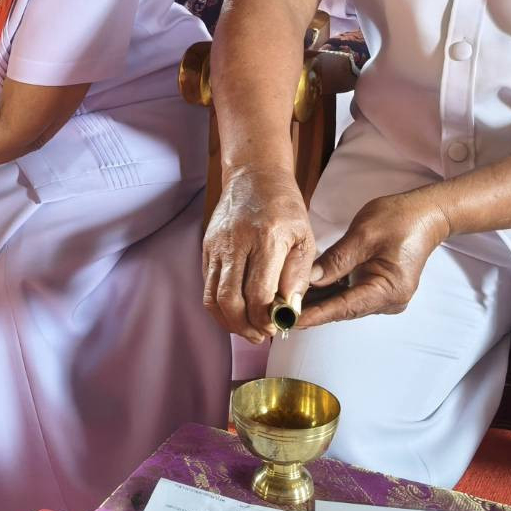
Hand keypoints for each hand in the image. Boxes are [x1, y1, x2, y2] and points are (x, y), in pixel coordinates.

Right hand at [202, 167, 318, 342]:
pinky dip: (219, 306)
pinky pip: (208, 285)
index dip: (266, 318)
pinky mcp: (207, 247)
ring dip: (228, 322)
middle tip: (260, 335)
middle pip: (230, 300)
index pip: (259, 292)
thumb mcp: (304, 236)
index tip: (277, 326)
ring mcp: (217, 245)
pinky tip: (236, 311)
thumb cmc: (284, 206)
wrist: (253, 175)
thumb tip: (289, 310)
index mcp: (267, 238)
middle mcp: (237, 242)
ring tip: (247, 330)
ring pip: (213, 296)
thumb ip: (298, 275)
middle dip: (245, 327)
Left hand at [296, 190, 451, 328]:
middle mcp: (389, 300)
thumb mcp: (363, 235)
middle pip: (343, 309)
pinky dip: (330, 292)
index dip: (316, 315)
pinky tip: (307, 290)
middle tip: (279, 311)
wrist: (426, 214)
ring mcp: (385, 297)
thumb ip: (335, 260)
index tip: (290, 320)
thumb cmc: (399, 219)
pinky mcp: (379, 288)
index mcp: (389, 289)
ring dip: (319, 302)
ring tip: (286, 302)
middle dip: (313, 310)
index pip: (345, 307)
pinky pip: (351, 294)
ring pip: (345, 303)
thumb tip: (309, 280)